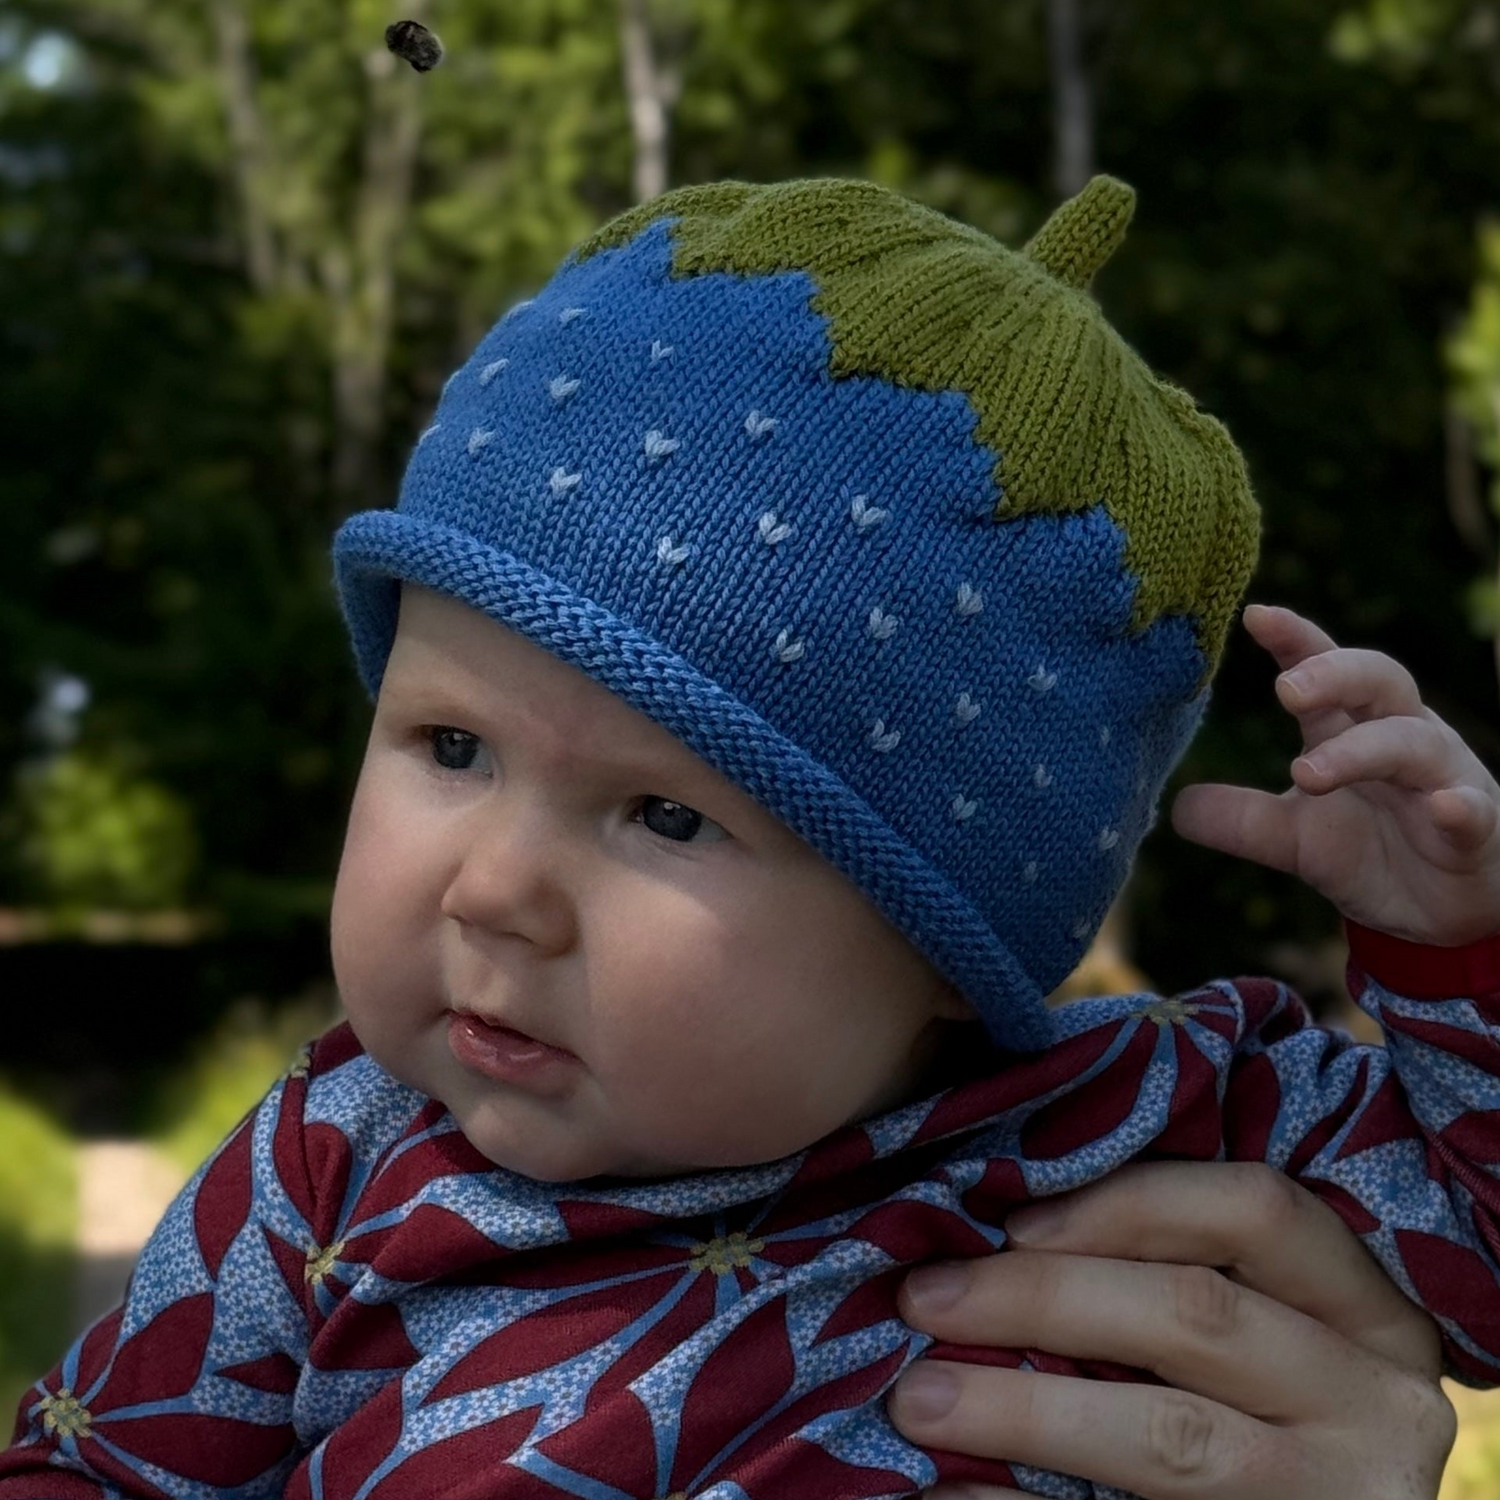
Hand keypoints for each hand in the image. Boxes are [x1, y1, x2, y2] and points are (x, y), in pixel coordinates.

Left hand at [887, 1161, 1454, 1498]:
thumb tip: (996, 1221)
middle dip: (1040, 1299)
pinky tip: (947, 1494)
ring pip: (1170, 1437)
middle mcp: (1376, 1405)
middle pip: (1196, 1316)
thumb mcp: (1258, 1320)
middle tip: (922, 1298)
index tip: (1014, 1222)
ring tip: (916, 1399)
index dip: (1128, 1203)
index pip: (1258, 1209)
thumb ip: (1166, 1266)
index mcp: (1370, 1313)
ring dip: (1023, 1412)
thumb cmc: (1254, 1398)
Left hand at [1171, 603, 1499, 944]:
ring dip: (1363, 751)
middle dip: (1334, 675)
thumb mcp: (1292, 839)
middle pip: (1378, 681)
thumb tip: (1176, 807)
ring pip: (1414, 742)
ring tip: (1305, 772)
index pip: (1323, 667)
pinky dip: (1459, 806)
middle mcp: (1402, 737)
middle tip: (1285, 689)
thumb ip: (1240, 820)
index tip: (1255, 616)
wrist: (1437, 915)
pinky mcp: (1475, 828)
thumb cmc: (1368, 852)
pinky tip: (1443, 806)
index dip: (1295, 638)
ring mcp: (1443, 779)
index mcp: (1352, 728)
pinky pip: (1472, 810)